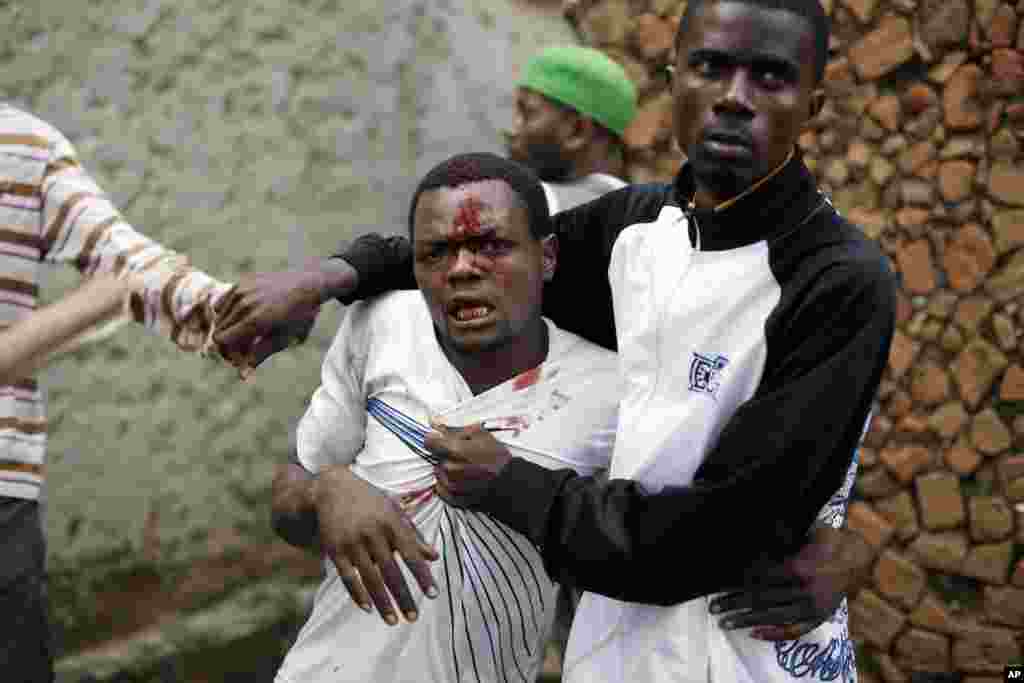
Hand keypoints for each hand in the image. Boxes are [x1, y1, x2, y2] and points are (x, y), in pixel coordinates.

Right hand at [213, 267, 323, 370]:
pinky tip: (244, 317)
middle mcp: (245, 304)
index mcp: (255, 321)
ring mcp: (243, 290)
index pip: (220, 340)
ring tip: (246, 333)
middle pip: (219, 330)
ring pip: (219, 316)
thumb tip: (241, 376)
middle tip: (246, 347)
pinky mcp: (242, 281)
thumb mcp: (284, 339)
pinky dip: (229, 312)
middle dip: (229, 342)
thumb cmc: (299, 316)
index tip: (241, 357)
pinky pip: (223, 301)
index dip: (228, 352)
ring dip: (228, 327)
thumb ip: (259, 355)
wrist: (309, 285)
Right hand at [313, 465, 439, 624]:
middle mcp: (372, 533)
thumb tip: (435, 556)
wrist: (332, 489)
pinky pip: (348, 577)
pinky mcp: (335, 550)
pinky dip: (358, 594)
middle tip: (413, 617)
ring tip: (393, 620)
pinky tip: (368, 609)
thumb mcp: (395, 512)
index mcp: (391, 522)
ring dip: (382, 602)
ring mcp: (352, 542)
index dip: (422, 575)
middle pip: (391, 571)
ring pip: (370, 578)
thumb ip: (414, 535)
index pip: (411, 554)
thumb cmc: (371, 502)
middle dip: (403, 596)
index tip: (432, 594)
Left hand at [425, 422, 512, 506]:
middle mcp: (448, 468)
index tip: (441, 440)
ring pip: (439, 473)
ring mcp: (450, 485)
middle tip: (463, 457)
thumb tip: (436, 424)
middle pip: (437, 458)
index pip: (429, 442)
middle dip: (447, 456)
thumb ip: (455, 429)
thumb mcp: (480, 434)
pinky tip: (463, 480)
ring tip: (466, 469)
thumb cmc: (497, 457)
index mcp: (454, 450)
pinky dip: (448, 483)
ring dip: (448, 470)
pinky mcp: (453, 498)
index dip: (435, 439)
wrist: (509, 483)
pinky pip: (441, 488)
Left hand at [709, 526, 874, 640]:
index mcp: (799, 567)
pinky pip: (794, 630)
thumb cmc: (823, 539)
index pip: (760, 578)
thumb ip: (780, 536)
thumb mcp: (803, 531)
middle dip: (735, 604)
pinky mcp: (818, 617)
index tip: (717, 586)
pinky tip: (754, 633)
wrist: (857, 557)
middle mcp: (805, 590)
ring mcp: (813, 606)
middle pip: (762, 598)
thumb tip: (746, 532)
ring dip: (747, 621)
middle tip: (713, 607)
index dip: (738, 583)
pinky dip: (773, 633)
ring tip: (725, 623)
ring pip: (774, 617)